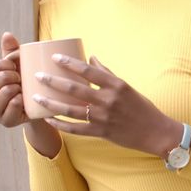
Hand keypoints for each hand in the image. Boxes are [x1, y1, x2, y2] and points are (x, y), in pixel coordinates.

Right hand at [0, 32, 26, 126]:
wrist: (34, 108)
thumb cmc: (22, 85)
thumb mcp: (16, 68)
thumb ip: (10, 52)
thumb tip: (7, 34)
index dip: (6, 64)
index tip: (15, 66)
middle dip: (15, 76)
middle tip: (21, 79)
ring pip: (6, 91)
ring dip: (19, 88)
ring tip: (22, 89)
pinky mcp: (5, 122)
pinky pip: (14, 105)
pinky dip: (22, 99)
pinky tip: (24, 99)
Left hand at [31, 54, 180, 157]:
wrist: (155, 132)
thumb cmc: (142, 107)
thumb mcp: (126, 87)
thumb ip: (107, 73)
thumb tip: (91, 58)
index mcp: (116, 86)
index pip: (89, 71)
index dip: (70, 64)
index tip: (55, 58)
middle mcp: (108, 100)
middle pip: (75, 89)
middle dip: (53, 82)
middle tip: (37, 76)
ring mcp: (103, 118)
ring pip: (71, 110)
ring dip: (51, 103)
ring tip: (36, 98)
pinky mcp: (101, 132)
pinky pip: (76, 129)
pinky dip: (61, 125)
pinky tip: (48, 119)